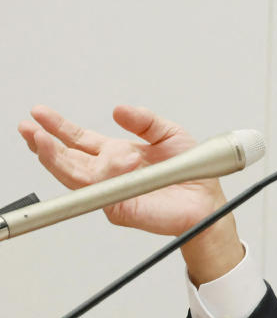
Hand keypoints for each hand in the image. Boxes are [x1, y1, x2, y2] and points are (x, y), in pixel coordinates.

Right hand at [18, 105, 243, 283]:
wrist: (207, 199)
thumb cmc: (189, 171)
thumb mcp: (167, 132)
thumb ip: (143, 120)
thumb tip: (119, 109)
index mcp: (116, 153)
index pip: (79, 140)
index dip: (58, 128)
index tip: (39, 114)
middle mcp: (109, 173)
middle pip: (67, 159)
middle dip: (44, 144)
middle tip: (28, 128)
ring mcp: (112, 191)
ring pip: (74, 177)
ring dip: (56, 159)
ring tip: (41, 141)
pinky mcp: (122, 208)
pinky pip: (104, 192)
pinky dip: (104, 175)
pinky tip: (111, 159)